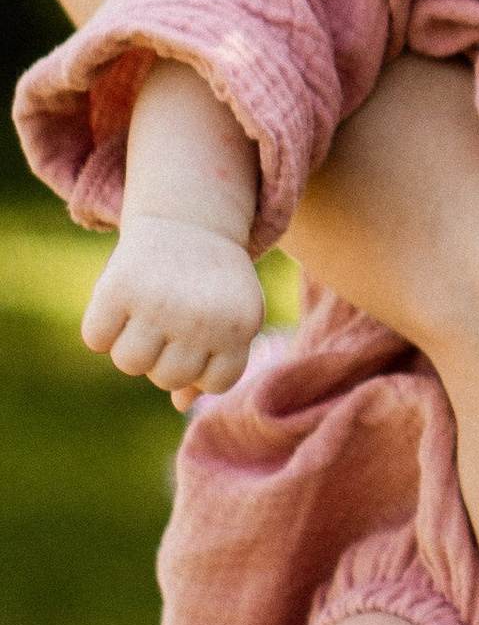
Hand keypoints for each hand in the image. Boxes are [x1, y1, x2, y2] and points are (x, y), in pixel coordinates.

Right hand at [81, 215, 264, 402]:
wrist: (190, 220)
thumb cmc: (214, 280)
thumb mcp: (231, 317)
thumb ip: (215, 363)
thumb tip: (180, 404)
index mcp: (237, 326)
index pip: (213, 385)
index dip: (203, 368)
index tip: (203, 339)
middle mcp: (200, 318)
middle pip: (167, 378)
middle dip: (166, 356)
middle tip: (171, 321)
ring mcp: (158, 303)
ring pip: (129, 363)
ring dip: (131, 345)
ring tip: (144, 315)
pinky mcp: (118, 288)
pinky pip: (96, 339)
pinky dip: (100, 328)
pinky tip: (119, 304)